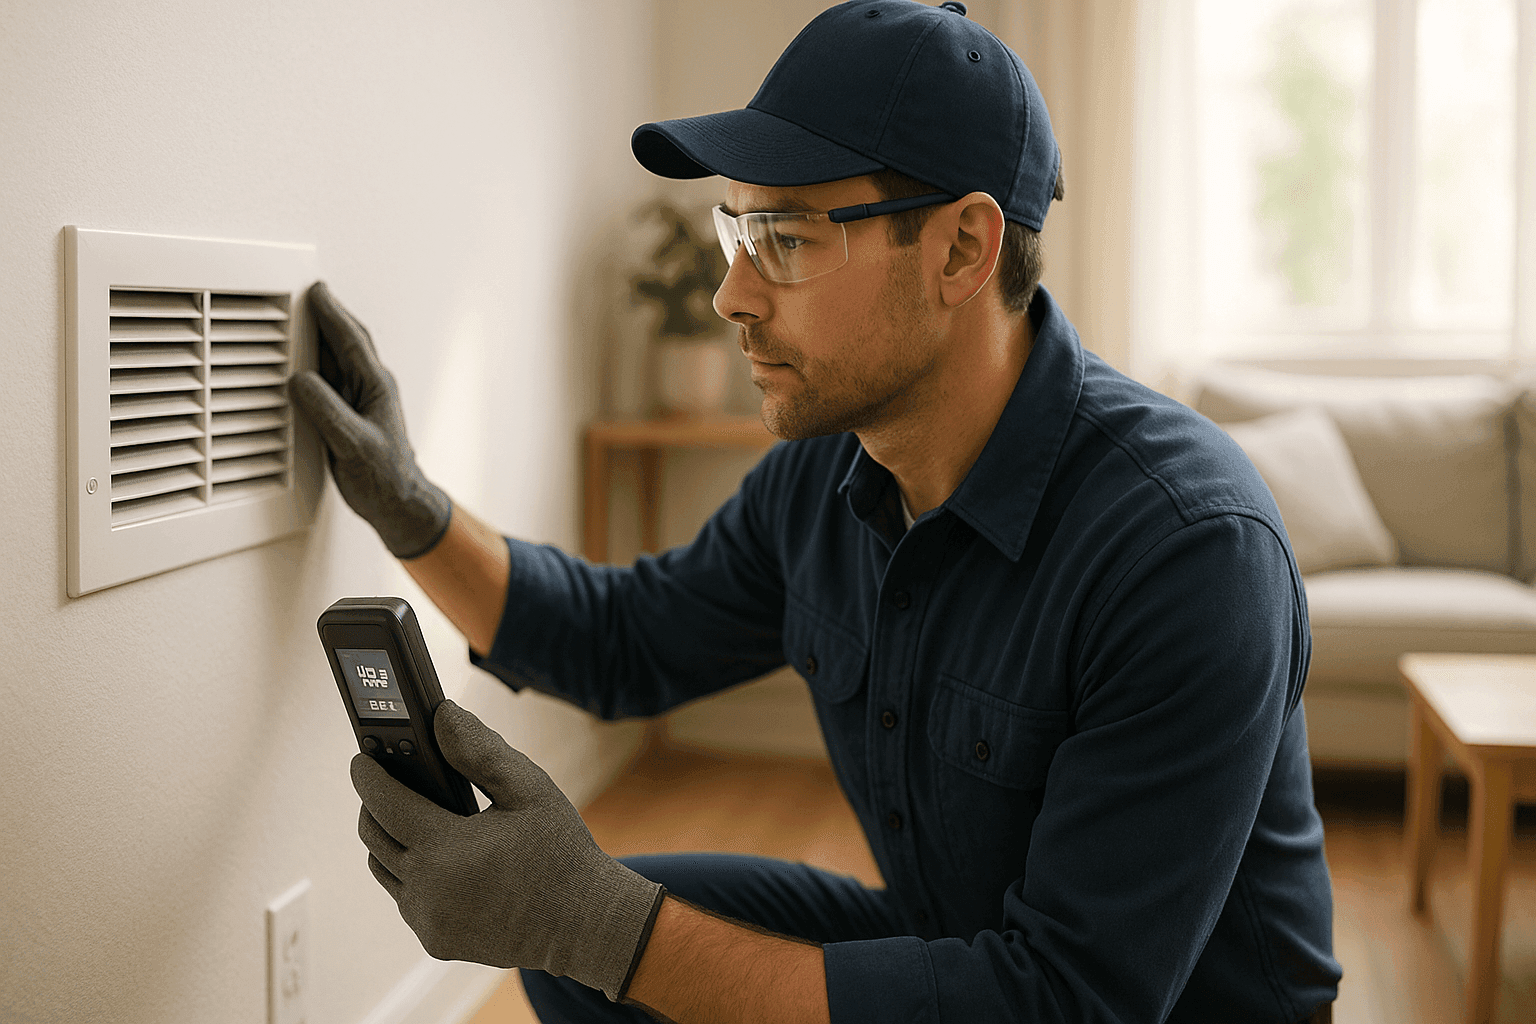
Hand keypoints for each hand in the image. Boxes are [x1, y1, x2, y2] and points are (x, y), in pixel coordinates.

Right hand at [288, 281, 451, 558]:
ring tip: (300, 317)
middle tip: (306, 292)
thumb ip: (326, 410)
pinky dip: (313, 364)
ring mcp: (360, 399)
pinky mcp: (348, 413)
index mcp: (376, 386)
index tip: (315, 291)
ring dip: (319, 337)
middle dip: (326, 315)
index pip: (350, 340)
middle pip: (345, 341)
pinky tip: (301, 362)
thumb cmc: (384, 476)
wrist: (396, 502)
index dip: (332, 313)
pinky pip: (328, 380)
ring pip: (336, 358)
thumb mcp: (352, 442)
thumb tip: (300, 381)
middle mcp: (370, 387)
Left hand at [351, 701, 665, 999]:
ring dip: (389, 839)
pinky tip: (435, 852)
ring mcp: (429, 921)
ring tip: (409, 812)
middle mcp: (427, 891)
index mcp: (445, 850)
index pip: (384, 803)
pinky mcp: (436, 941)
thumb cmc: (561, 853)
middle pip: (374, 837)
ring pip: (383, 870)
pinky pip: (406, 898)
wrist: (585, 924)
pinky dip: (411, 872)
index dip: (368, 775)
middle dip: (372, 804)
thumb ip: (480, 751)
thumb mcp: (529, 790)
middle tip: (386, 779)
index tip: (361, 757)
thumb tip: (441, 715)